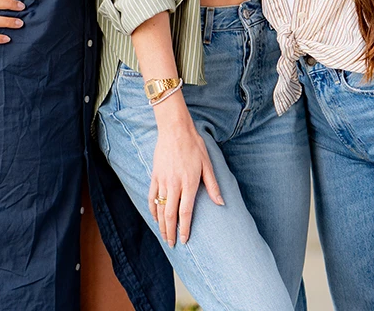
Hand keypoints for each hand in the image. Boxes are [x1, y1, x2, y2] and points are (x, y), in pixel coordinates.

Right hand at [148, 108, 223, 246]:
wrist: (175, 129)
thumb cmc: (194, 145)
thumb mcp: (207, 164)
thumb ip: (213, 185)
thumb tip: (221, 203)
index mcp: (189, 183)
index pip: (185, 212)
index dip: (185, 229)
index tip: (184, 240)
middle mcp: (174, 184)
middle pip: (170, 215)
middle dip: (170, 232)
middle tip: (172, 244)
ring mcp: (162, 180)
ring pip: (159, 208)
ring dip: (161, 224)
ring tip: (164, 235)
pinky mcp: (155, 175)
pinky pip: (151, 197)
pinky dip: (152, 209)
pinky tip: (155, 218)